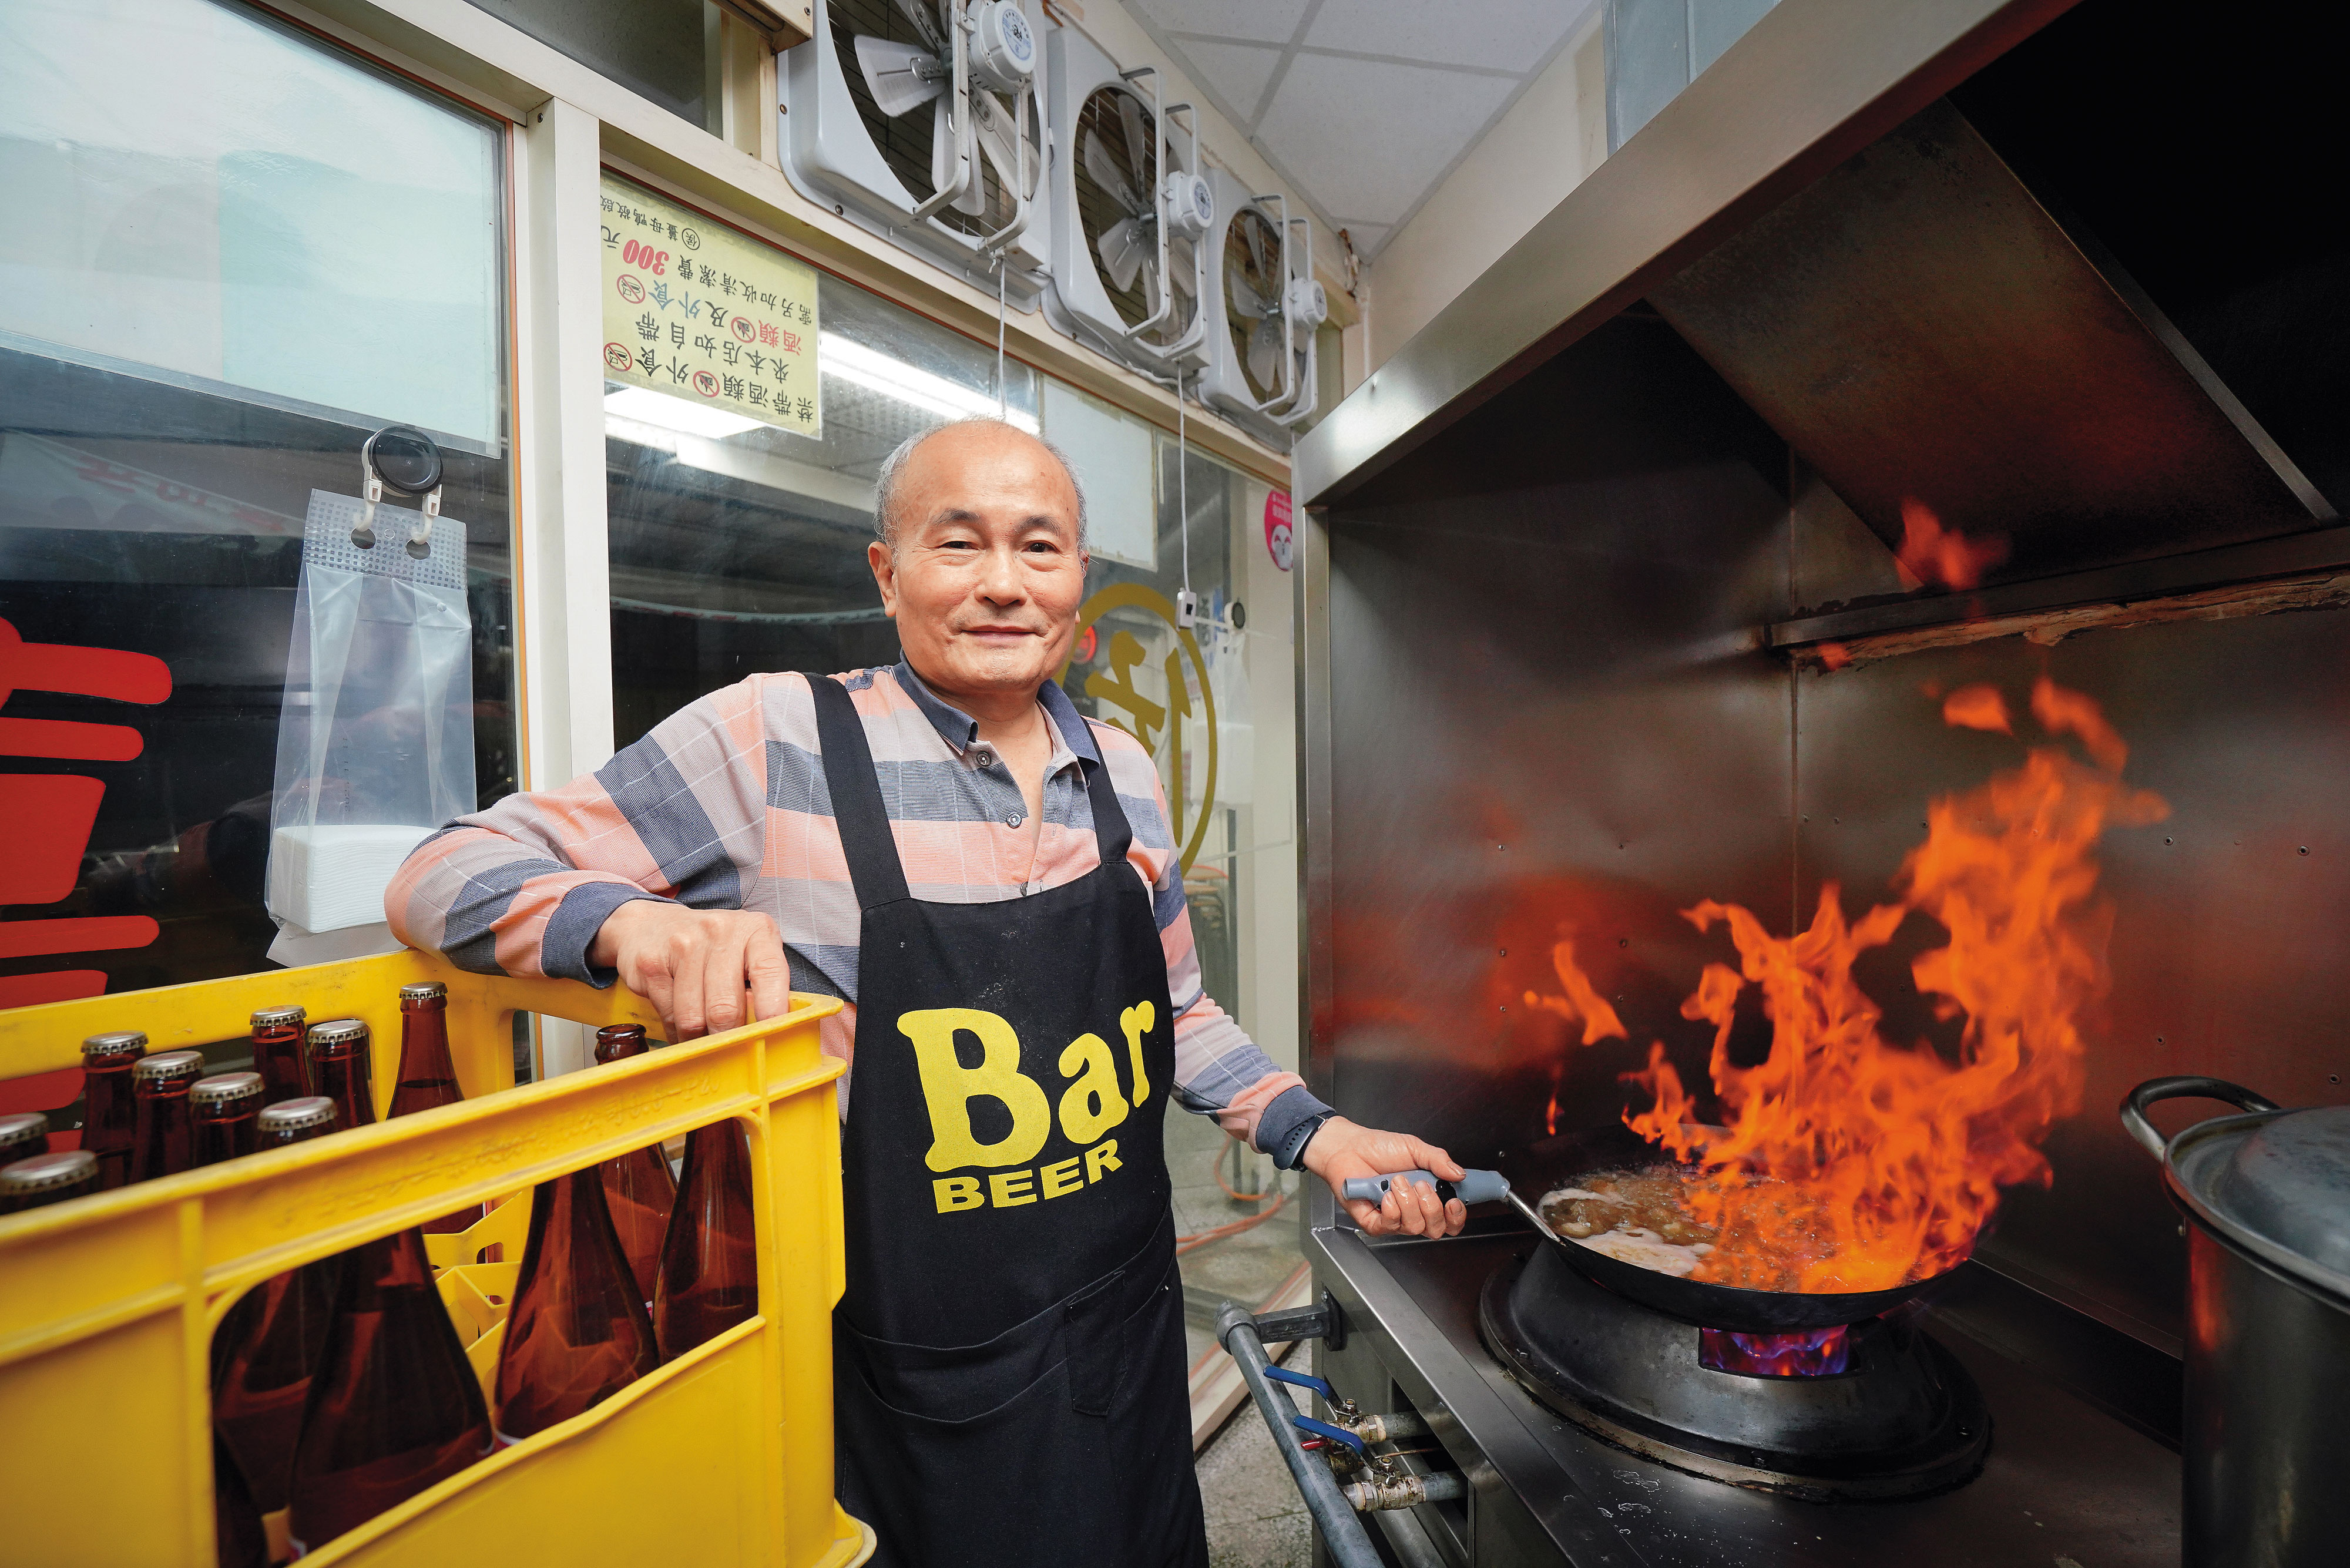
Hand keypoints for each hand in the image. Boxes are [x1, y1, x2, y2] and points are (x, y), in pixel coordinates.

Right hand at [588, 900, 788, 1039]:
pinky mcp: (652, 964)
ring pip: (694, 1018)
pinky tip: (680, 1027)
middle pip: (726, 1007)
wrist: (649, 926)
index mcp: (754, 930)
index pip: (770, 972)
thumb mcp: (745, 953)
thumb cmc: (711, 948)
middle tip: (730, 1053)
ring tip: (703, 1038)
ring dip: (699, 1040)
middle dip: (727, 1039)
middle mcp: (720, 931)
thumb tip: (769, 1033)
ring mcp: (683, 945)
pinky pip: (669, 1015)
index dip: (772, 1008)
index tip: (771, 1035)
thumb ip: (762, 984)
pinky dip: (676, 1032)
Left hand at [1299, 1117, 1468, 1237]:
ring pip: (1415, 1227)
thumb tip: (1459, 1174)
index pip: (1450, 1219)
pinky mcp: (1374, 1223)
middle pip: (1436, 1229)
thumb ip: (1438, 1160)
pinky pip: (1390, 1226)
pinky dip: (1391, 1209)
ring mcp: (1394, 1219)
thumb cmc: (1378, 1148)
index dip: (1456, 1216)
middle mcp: (1413, 1211)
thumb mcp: (1414, 1148)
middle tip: (1421, 1185)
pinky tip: (1384, 1194)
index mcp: (1427, 1195)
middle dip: (1432, 1208)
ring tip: (1397, 1182)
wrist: (1348, 1147)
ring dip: (1408, 1202)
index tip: (1453, 1201)